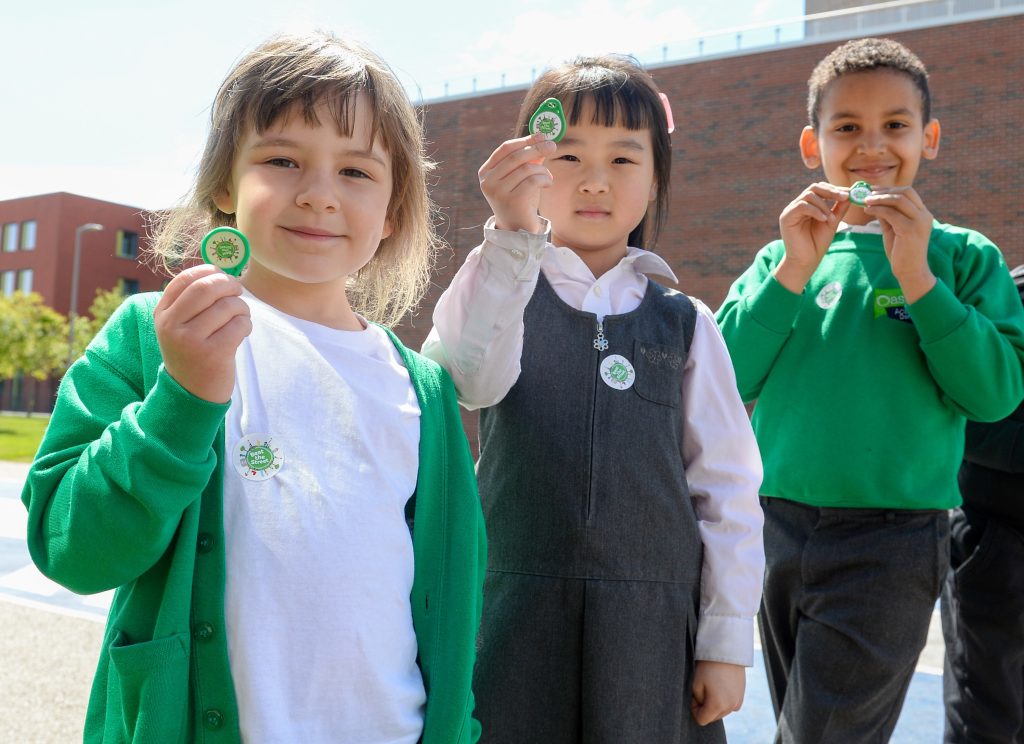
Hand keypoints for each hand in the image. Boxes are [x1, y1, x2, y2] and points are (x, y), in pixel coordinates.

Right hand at [154, 263, 251, 402]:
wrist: (192, 393)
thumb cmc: (193, 351)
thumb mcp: (181, 325)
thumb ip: (193, 300)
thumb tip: (222, 269)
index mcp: (162, 314)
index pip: (185, 279)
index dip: (209, 271)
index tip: (222, 275)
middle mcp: (172, 325)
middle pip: (207, 287)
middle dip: (229, 284)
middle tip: (238, 290)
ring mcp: (191, 340)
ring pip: (227, 306)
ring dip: (242, 307)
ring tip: (241, 317)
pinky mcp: (213, 353)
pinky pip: (239, 325)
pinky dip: (246, 324)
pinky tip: (241, 333)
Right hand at [477, 133, 556, 232]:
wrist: (518, 230)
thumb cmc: (520, 199)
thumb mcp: (521, 177)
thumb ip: (528, 159)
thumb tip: (542, 139)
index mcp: (486, 172)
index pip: (505, 149)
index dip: (525, 140)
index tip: (542, 135)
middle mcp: (488, 182)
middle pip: (516, 156)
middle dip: (537, 148)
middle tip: (553, 146)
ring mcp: (498, 192)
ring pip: (527, 169)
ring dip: (542, 170)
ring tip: (547, 177)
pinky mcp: (512, 201)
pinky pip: (533, 181)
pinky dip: (545, 179)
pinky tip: (547, 184)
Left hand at [691, 660, 745, 725]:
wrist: (727, 651)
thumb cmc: (708, 666)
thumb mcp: (696, 684)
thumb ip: (697, 701)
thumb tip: (702, 706)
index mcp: (717, 705)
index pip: (702, 720)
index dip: (694, 709)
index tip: (694, 696)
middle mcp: (730, 707)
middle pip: (712, 717)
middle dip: (704, 707)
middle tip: (702, 688)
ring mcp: (737, 702)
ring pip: (721, 712)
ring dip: (714, 704)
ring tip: (712, 685)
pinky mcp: (741, 697)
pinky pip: (729, 706)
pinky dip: (723, 700)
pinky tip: (720, 686)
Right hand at [775, 182, 849, 293]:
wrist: (806, 261)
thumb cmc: (817, 244)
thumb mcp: (831, 222)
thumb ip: (838, 208)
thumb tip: (849, 194)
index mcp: (808, 206)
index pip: (820, 189)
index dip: (834, 189)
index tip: (849, 194)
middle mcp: (798, 206)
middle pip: (814, 187)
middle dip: (831, 191)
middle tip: (844, 197)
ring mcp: (791, 210)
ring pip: (808, 195)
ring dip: (823, 205)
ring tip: (830, 218)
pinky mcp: (786, 217)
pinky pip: (801, 206)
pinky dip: (815, 210)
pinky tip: (823, 219)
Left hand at [863, 186, 936, 302]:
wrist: (910, 272)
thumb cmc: (901, 252)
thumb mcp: (894, 229)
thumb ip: (887, 215)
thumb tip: (874, 201)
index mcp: (923, 214)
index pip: (909, 192)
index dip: (890, 189)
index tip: (873, 190)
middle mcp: (924, 215)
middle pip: (906, 191)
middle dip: (884, 190)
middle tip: (867, 193)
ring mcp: (919, 221)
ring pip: (898, 200)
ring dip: (879, 198)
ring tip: (864, 201)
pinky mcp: (910, 230)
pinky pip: (891, 213)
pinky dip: (877, 209)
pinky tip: (867, 210)